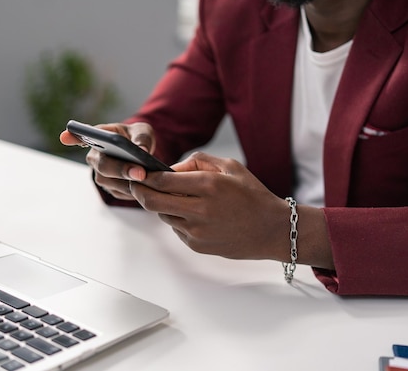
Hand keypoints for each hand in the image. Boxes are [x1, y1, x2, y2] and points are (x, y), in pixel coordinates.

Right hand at [60, 122, 156, 200]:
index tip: (65, 136)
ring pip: (109, 182)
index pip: (82, 136)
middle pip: (102, 165)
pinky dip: (132, 191)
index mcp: (99, 137)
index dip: (74, 137)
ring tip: (148, 180)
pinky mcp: (109, 187)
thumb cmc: (138, 138)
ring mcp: (100, 174)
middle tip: (140, 172)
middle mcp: (95, 156)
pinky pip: (119, 192)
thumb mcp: (143, 131)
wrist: (141, 155)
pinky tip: (147, 186)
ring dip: (128, 183)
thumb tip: (142, 149)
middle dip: (121, 169)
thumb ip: (142, 138)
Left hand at [130, 152, 332, 267]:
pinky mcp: (198, 245)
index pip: (162, 181)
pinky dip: (177, 219)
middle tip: (135, 185)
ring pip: (163, 216)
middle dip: (140, 192)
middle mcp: (200, 210)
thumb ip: (197, 162)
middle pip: (153, 202)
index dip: (145, 176)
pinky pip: (176, 229)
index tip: (138, 172)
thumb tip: (170, 168)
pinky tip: (193, 214)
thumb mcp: (230, 167)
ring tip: (173, 197)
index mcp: (209, 186)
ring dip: (161, 206)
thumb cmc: (252, 195)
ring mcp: (198, 231)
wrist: (272, 230)